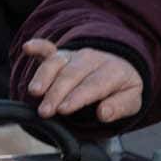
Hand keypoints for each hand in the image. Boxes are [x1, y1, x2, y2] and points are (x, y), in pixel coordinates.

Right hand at [22, 39, 144, 122]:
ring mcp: (76, 55)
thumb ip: (120, 107)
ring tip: (34, 92)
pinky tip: (28, 47)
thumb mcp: (131, 101)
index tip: (63, 109)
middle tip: (45, 111)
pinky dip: (38, 47)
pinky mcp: (63, 54)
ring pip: (57, 62)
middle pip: (72, 74)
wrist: (121, 67)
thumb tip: (104, 113)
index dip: (77, 97)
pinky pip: (49, 48)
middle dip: (57, 92)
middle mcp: (93, 59)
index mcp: (114, 71)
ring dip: (44, 77)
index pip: (94, 84)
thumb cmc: (122, 88)